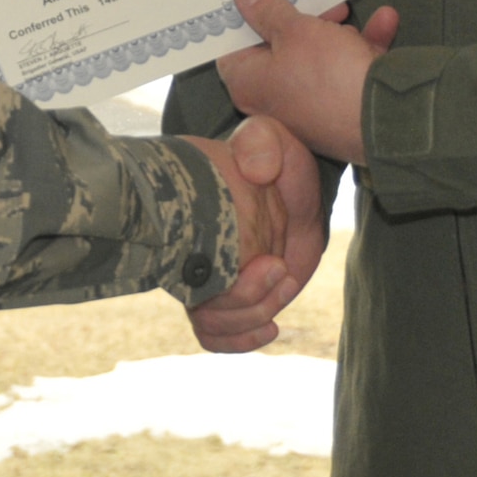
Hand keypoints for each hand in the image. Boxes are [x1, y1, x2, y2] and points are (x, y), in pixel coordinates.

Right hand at [181, 114, 326, 352]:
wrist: (284, 177)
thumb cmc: (271, 156)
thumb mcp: (268, 137)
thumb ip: (261, 143)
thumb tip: (254, 171)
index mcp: (197, 222)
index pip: (192, 268)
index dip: (231, 281)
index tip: (270, 262)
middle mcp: (198, 255)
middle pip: (202, 308)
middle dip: (246, 301)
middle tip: (279, 268)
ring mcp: (212, 277)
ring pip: (211, 323)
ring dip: (250, 317)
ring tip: (283, 282)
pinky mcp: (232, 293)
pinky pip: (216, 333)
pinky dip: (240, 340)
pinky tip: (270, 328)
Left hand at [216, 0, 399, 165]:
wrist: (384, 119)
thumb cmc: (327, 74)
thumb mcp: (295, 30)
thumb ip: (268, 10)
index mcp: (249, 83)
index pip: (232, 45)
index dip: (242, 17)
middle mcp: (274, 100)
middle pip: (279, 47)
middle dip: (300, 18)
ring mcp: (310, 107)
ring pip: (319, 57)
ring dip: (337, 31)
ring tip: (347, 8)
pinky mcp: (343, 110)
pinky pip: (348, 71)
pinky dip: (364, 48)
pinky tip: (385, 21)